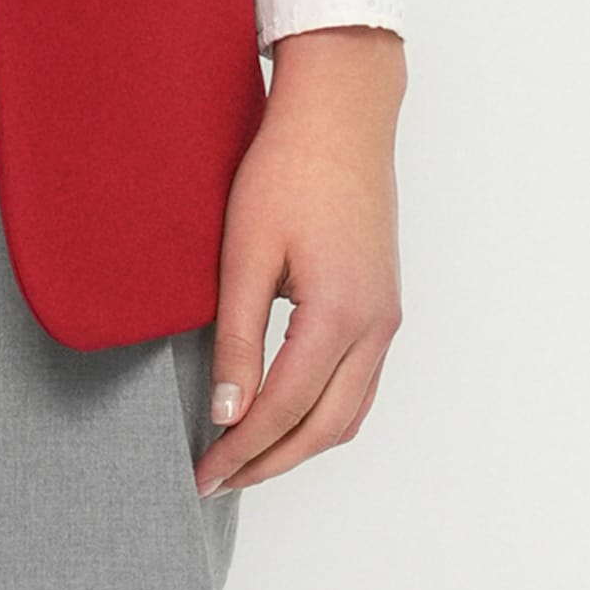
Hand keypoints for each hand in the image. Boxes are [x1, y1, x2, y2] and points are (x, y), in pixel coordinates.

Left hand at [194, 25, 405, 496]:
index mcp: (338, 314)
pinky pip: (360, 383)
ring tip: (247, 455)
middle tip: (219, 477)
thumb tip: (227, 413)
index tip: (202, 472)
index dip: (240, 448)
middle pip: (325, 428)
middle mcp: (374, 326)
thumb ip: (238, 337)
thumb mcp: (246, 250)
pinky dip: (323, 413)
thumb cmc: (288, 168)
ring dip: (300, 443)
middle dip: (271, 461)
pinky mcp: (384, 304)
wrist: (340, 112)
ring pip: (349, 412)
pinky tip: (287, 412)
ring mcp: (387, 317)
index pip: (283, 409)